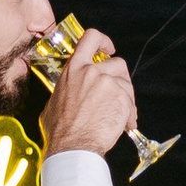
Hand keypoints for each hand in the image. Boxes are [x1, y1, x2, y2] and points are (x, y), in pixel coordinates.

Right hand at [39, 25, 136, 159]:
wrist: (73, 147)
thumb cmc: (61, 131)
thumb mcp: (53, 102)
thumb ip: (65, 90)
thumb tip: (67, 93)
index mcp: (74, 69)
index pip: (91, 38)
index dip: (104, 41)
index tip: (109, 49)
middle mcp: (91, 72)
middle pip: (117, 63)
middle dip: (121, 78)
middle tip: (119, 93)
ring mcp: (107, 83)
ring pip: (126, 83)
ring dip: (127, 99)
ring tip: (121, 115)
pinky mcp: (121, 97)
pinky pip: (131, 103)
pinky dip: (130, 115)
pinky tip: (124, 125)